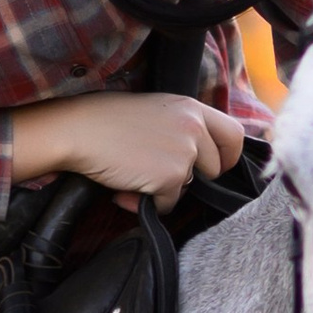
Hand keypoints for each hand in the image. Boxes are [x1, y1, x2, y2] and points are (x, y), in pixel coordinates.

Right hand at [8, 93, 245, 210]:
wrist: (79, 130)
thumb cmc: (106, 119)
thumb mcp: (154, 111)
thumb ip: (179, 128)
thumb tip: (190, 160)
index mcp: (191, 108)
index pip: (233, 134)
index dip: (228, 155)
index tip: (217, 166)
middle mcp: (194, 128)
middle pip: (215, 168)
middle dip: (191, 177)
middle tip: (161, 175)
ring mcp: (185, 153)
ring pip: (187, 187)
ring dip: (164, 188)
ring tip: (133, 174)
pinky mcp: (170, 178)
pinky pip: (168, 204)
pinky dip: (146, 201)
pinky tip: (125, 186)